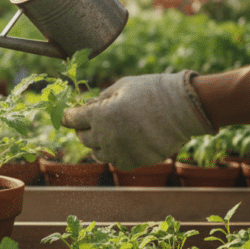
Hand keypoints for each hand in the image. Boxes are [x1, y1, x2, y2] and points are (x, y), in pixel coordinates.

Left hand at [62, 71, 216, 170]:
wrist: (183, 108)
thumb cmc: (151, 91)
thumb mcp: (122, 86)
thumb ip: (101, 98)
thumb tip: (88, 105)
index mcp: (100, 115)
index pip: (72, 119)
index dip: (67, 116)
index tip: (66, 115)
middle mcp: (106, 137)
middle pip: (82, 138)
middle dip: (83, 128)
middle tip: (89, 121)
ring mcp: (120, 152)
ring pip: (97, 152)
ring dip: (98, 142)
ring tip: (107, 131)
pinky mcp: (134, 162)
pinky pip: (116, 160)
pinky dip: (115, 152)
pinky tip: (122, 141)